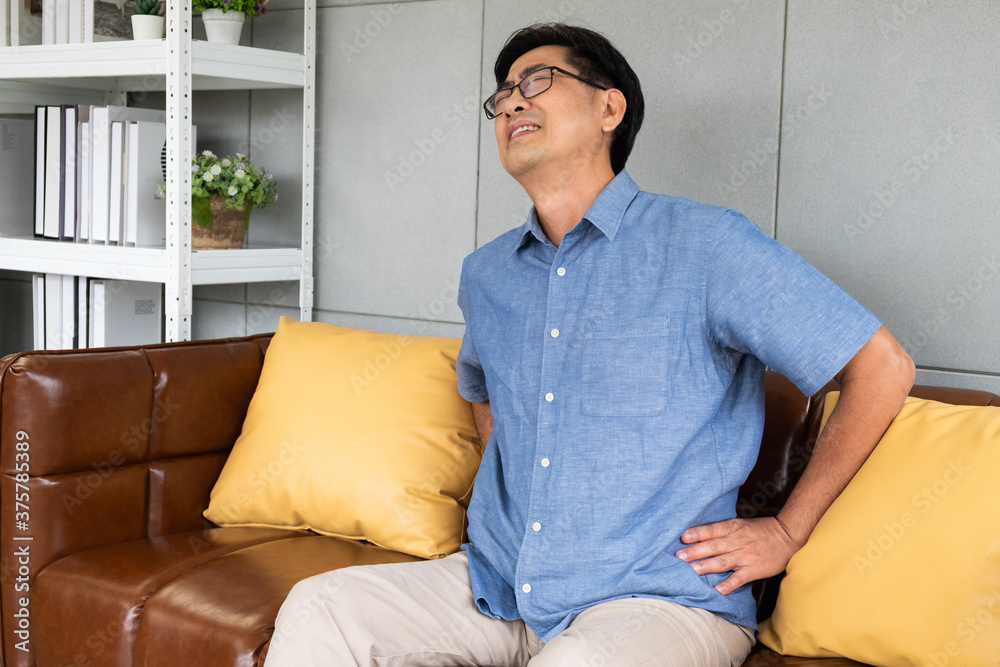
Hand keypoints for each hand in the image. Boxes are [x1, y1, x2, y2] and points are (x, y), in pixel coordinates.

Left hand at [674, 517, 802, 594]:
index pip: (711, 530)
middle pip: (713, 546)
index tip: (682, 538)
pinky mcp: (754, 569)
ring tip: (692, 571)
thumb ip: (722, 530)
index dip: (697, 534)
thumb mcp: (740, 524)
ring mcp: (745, 556)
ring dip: (706, 567)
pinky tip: (718, 590)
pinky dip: (729, 584)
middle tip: (679, 557)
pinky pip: (739, 578)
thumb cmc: (761, 529)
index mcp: (732, 528)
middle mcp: (736, 541)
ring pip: (722, 562)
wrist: (787, 535)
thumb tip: (700, 535)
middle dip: (695, 552)